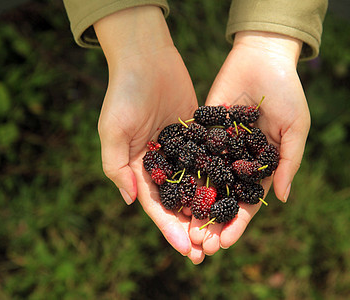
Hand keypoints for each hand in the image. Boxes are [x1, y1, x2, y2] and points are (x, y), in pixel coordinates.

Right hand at [94, 6, 203, 263]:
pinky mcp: (197, 135)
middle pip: (179, 202)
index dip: (171, 230)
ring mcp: (181, 150)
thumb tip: (131, 202)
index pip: (156, 207)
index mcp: (138, 168)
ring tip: (226, 231)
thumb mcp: (113, 130)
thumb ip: (118, 167)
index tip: (188, 250)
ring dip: (210, 209)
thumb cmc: (124, 93)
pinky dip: (221, 178)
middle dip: (193, 227)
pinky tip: (237, 195)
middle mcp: (161, 163)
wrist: (146, 57)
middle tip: (209, 251)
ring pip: (198, 186)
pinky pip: (211, 160)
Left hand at [190, 31, 309, 254]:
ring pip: (203, 182)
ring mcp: (219, 148)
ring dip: (193, 206)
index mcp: (261, 165)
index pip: (247, 202)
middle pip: (222, 199)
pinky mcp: (203, 131)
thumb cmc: (287, 93)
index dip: (237, 224)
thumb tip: (282, 199)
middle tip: (198, 246)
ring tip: (180, 227)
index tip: (225, 243)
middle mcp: (238, 161)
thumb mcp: (295, 129)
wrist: (262, 57)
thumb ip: (287, 163)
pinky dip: (182, 174)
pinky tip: (169, 193)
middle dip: (211, 223)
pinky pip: (192, 155)